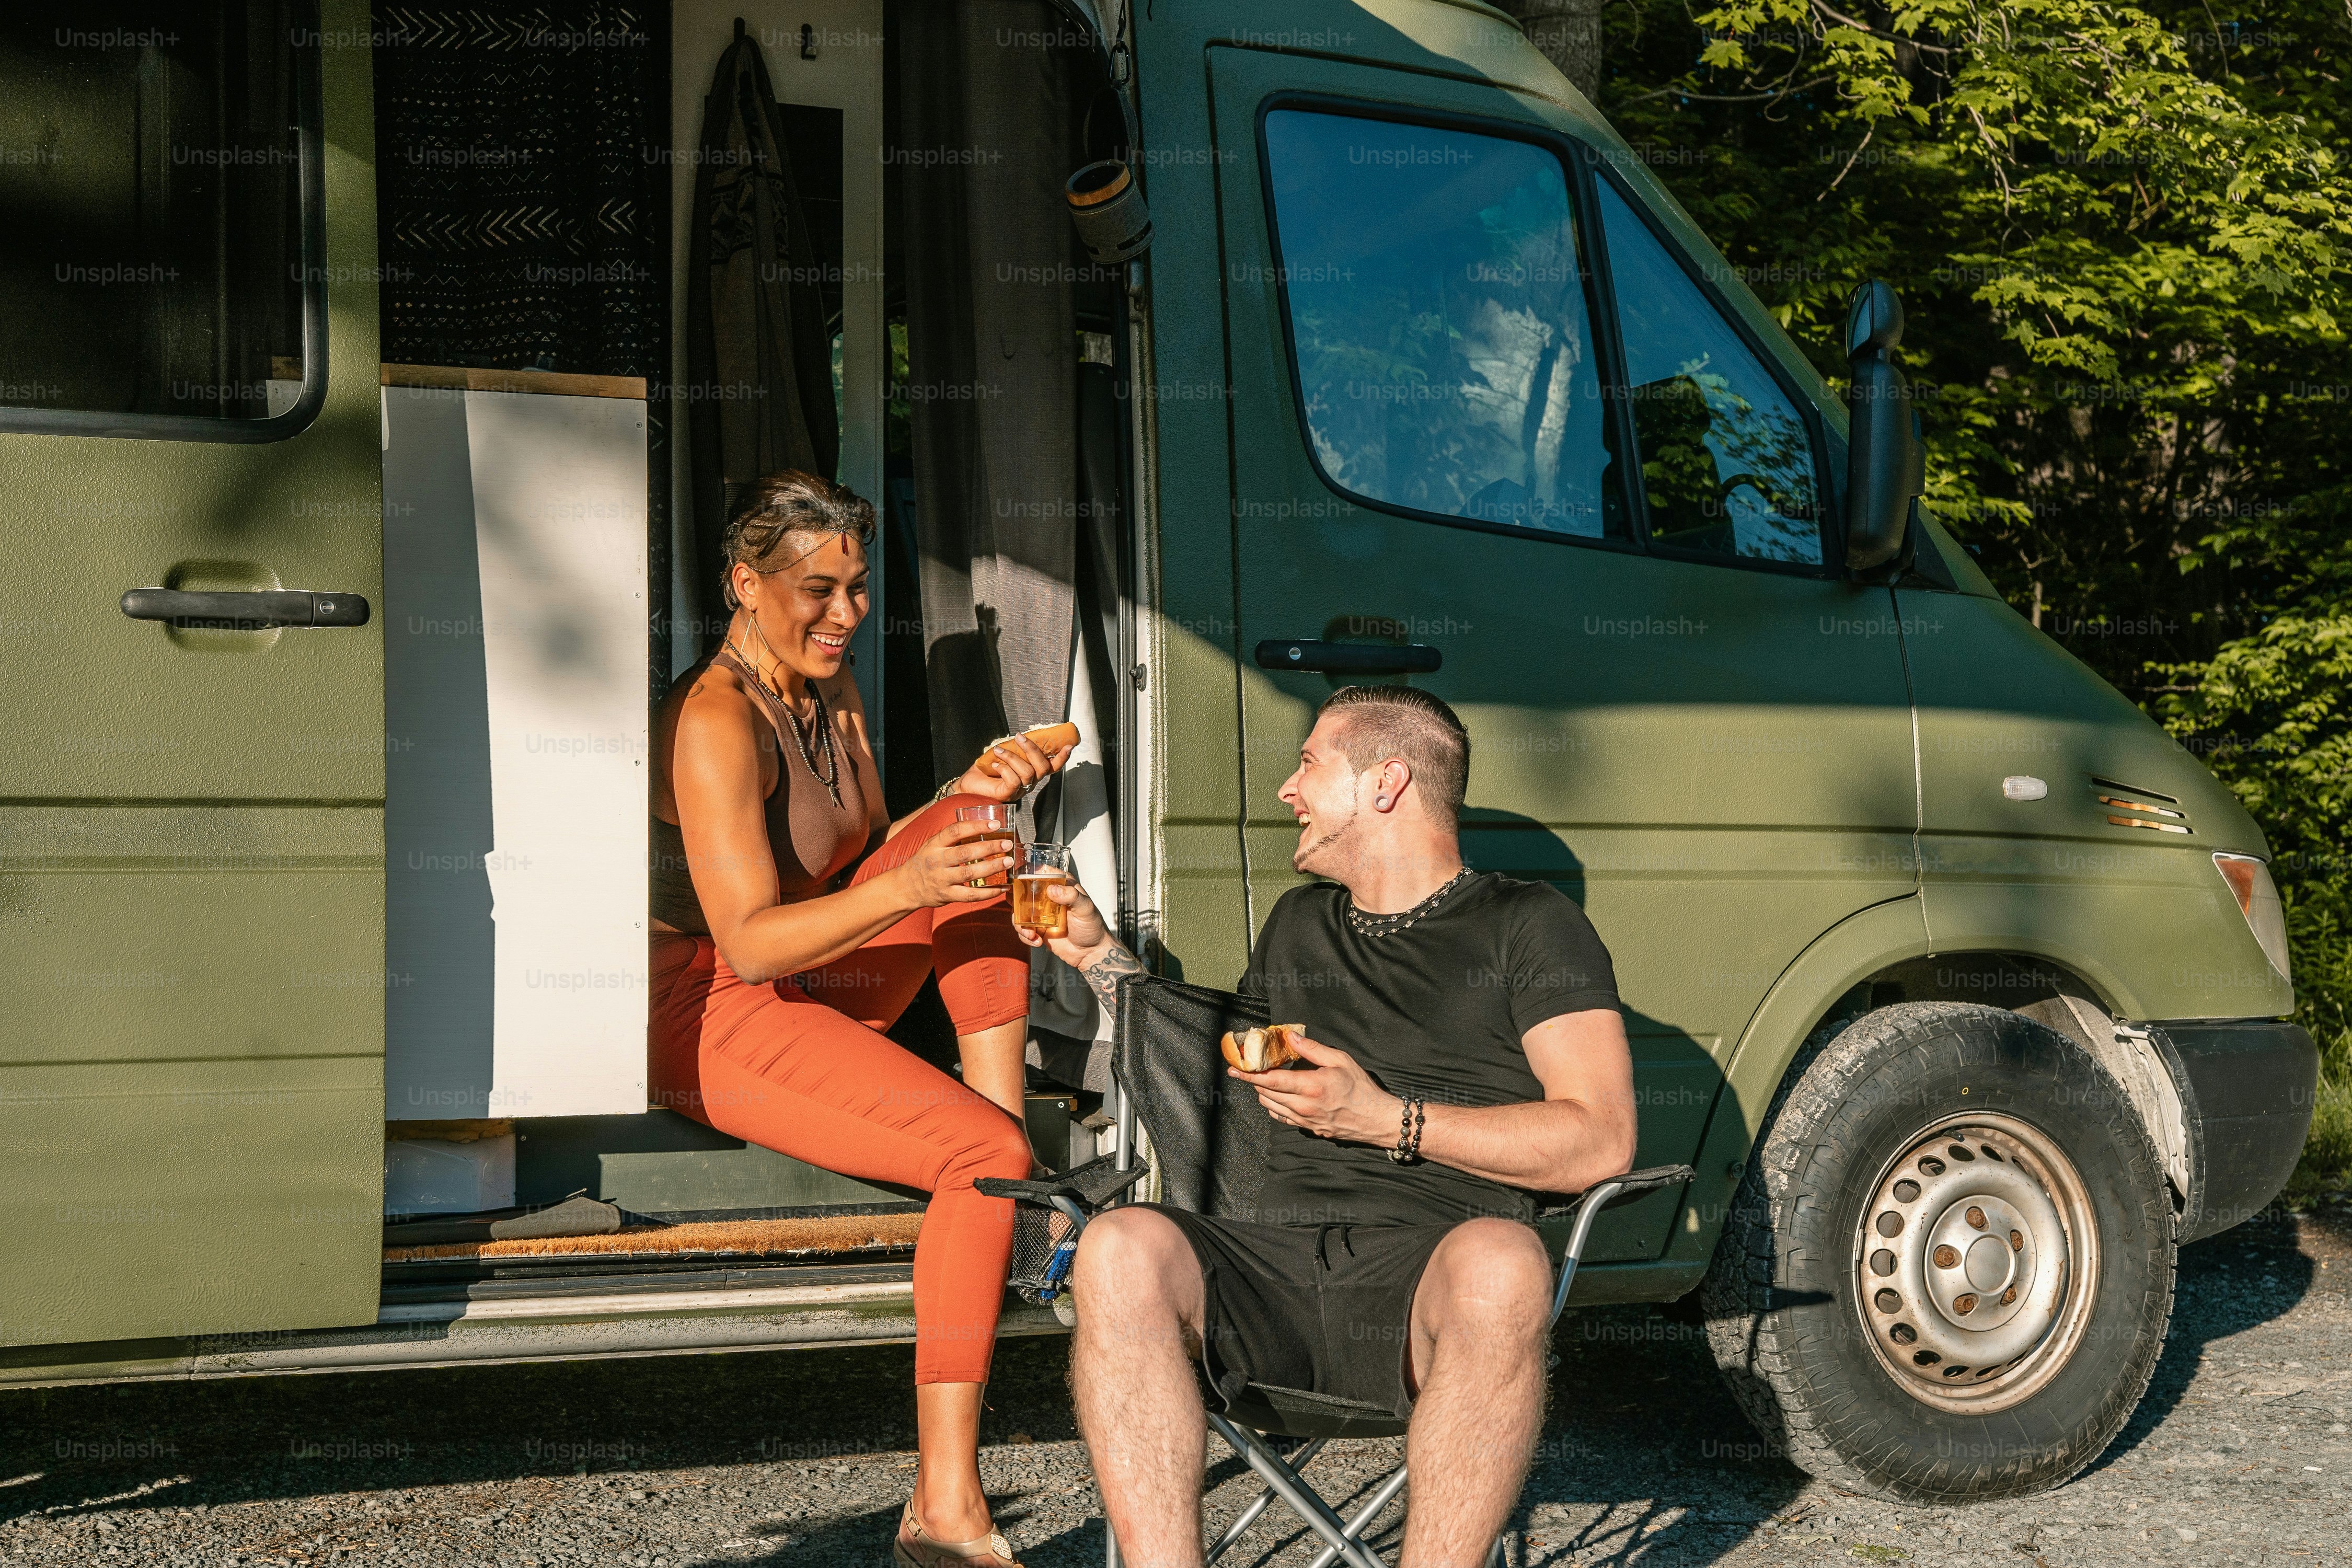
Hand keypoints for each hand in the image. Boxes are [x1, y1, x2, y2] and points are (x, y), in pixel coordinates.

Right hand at [894, 821, 1019, 908]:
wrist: (906, 887)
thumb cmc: (924, 862)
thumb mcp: (932, 845)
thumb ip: (952, 838)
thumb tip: (981, 827)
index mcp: (934, 845)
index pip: (955, 831)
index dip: (975, 826)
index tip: (994, 824)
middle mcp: (937, 861)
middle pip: (965, 852)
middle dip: (989, 847)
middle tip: (1007, 844)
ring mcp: (941, 879)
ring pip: (969, 873)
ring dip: (992, 867)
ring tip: (1008, 862)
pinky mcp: (947, 895)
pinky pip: (970, 895)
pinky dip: (988, 893)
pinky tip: (1001, 887)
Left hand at [953, 731, 1073, 802]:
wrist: (967, 784)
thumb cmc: (985, 770)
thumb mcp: (1003, 754)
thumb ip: (1015, 748)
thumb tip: (1021, 735)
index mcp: (1031, 773)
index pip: (1052, 767)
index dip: (1062, 757)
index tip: (1069, 745)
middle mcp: (1029, 783)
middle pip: (1042, 768)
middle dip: (1032, 750)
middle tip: (1019, 737)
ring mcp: (1020, 791)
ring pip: (1028, 772)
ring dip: (1013, 757)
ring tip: (998, 750)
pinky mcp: (1009, 795)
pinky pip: (1014, 780)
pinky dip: (1004, 768)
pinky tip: (995, 765)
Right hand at [1012, 875, 1112, 967]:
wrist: (1091, 952)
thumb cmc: (1092, 927)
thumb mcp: (1086, 908)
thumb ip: (1071, 896)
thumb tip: (1052, 889)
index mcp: (1061, 885)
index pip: (1042, 871)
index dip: (1027, 871)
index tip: (1018, 876)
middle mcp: (1049, 897)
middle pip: (1023, 890)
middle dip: (1015, 899)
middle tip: (1017, 909)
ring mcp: (1041, 913)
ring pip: (1019, 911)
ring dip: (1019, 924)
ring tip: (1030, 934)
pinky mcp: (1038, 928)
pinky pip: (1023, 929)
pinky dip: (1025, 936)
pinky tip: (1036, 941)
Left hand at [1230, 1035, 1402, 1144]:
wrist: (1375, 1119)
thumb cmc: (1360, 1087)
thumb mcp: (1340, 1060)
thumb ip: (1312, 1049)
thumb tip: (1290, 1036)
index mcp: (1310, 1087)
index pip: (1270, 1080)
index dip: (1249, 1074)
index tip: (1235, 1069)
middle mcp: (1303, 1106)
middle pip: (1265, 1093)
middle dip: (1254, 1081)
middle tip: (1250, 1069)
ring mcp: (1304, 1120)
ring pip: (1270, 1107)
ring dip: (1263, 1093)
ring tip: (1266, 1080)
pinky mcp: (1308, 1128)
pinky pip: (1281, 1117)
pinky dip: (1274, 1105)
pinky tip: (1279, 1096)